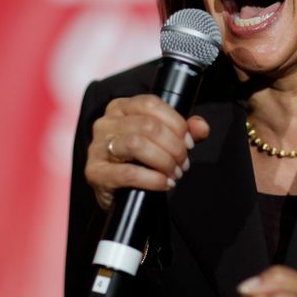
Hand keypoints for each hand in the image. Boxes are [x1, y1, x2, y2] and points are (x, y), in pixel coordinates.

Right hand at [85, 95, 209, 210]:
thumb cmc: (141, 161)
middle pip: (148, 125)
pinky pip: (129, 173)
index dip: (176, 123)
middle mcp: (105, 123)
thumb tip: (201, 127)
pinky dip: (153, 179)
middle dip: (174, 147)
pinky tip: (165, 183)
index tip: (189, 142)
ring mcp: (97, 147)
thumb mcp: (165, 141)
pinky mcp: (95, 172)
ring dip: (164, 161)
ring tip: (175, 173)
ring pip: (137, 144)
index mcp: (120, 107)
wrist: (121, 193)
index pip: (151, 103)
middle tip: (183, 163)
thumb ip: (185, 131)